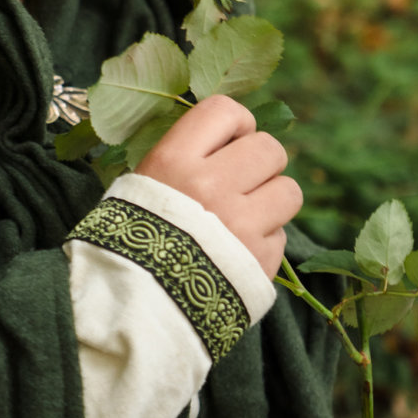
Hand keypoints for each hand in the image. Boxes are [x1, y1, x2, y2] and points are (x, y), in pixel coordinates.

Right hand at [134, 94, 303, 278]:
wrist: (131, 307)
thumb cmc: (129, 238)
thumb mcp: (141, 185)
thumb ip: (183, 157)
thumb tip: (228, 138)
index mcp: (174, 162)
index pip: (224, 111)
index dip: (236, 123)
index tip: (231, 140)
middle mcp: (210, 187)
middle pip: (269, 148)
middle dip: (260, 162)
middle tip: (242, 180)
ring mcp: (240, 226)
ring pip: (289, 191)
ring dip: (272, 201)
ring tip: (246, 216)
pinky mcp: (260, 263)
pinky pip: (281, 237)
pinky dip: (263, 243)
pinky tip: (237, 253)